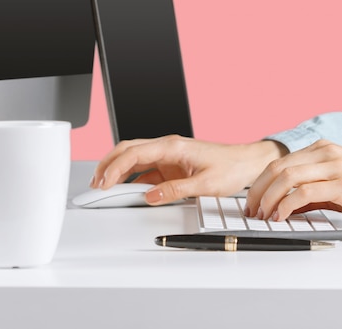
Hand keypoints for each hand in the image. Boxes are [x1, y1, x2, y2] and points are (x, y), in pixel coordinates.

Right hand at [91, 135, 286, 204]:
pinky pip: (145, 171)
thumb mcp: (204, 183)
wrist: (246, 163)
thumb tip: (150, 196)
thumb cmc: (231, 167)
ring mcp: (167, 157)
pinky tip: (125, 190)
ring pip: (134, 160)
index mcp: (172, 146)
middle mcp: (167, 148)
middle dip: (108, 165)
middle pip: (128, 150)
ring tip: (104, 187)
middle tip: (96, 183)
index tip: (104, 182)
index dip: (115, 167)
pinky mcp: (171, 166)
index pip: (135, 153)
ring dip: (117, 171)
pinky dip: (131, 179)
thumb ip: (175, 190)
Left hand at [245, 140, 341, 225]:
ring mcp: (334, 165)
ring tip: (264, 216)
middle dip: (258, 191)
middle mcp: (325, 152)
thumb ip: (311, 192)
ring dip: (269, 199)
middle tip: (252, 210)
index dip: (260, 182)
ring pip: (286, 178)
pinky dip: (287, 205)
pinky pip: (304, 192)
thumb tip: (285, 206)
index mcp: (322, 148)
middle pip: (277, 168)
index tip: (253, 200)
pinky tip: (282, 216)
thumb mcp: (337, 186)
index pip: (279, 162)